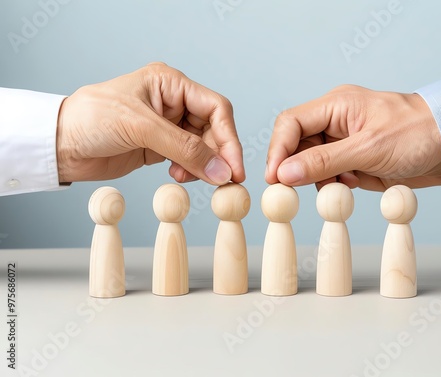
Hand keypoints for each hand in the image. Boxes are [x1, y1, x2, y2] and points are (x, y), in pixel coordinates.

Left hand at [56, 62, 244, 184]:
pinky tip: (178, 176)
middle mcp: (173, 103)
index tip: (234, 167)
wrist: (59, 144)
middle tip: (222, 181)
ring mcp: (166, 127)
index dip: (229, 138)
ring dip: (203, 165)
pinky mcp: (159, 148)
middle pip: (213, 130)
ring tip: (188, 177)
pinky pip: (187, 160)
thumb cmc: (91, 120)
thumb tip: (222, 171)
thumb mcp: (141, 127)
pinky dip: (190, 171)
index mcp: (171, 84)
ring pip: (202, 147)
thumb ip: (184, 149)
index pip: (216, 108)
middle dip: (218, 155)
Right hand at [265, 85, 440, 190]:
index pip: (290, 123)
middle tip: (295, 192)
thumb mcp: (368, 148)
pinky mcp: (351, 160)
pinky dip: (333, 185)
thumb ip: (323, 162)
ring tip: (342, 184)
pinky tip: (353, 184)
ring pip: (309, 163)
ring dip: (317, 179)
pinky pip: (328, 175)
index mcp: (335, 105)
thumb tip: (284, 174)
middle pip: (296, 145)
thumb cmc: (418, 134)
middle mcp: (334, 122)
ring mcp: (342, 142)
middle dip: (295, 168)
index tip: (274, 178)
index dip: (277, 150)